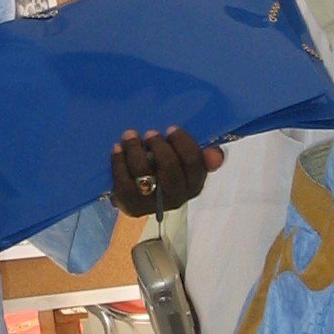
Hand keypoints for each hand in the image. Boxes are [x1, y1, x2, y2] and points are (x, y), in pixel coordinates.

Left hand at [109, 125, 223, 216]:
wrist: (140, 197)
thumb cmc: (165, 171)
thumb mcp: (185, 163)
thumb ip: (202, 157)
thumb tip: (216, 153)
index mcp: (194, 184)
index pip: (194, 163)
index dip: (182, 143)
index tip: (170, 128)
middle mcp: (176, 198)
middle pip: (170, 169)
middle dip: (159, 147)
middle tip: (150, 133)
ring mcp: (152, 204)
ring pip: (144, 175)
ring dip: (135, 150)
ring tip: (130, 135)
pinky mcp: (131, 206)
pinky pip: (123, 182)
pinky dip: (119, 162)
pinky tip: (117, 148)